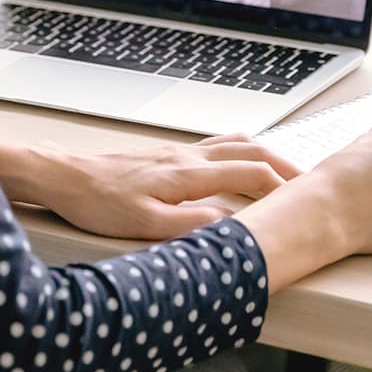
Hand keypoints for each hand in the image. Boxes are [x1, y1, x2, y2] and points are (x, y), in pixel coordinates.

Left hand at [0, 135, 302, 239]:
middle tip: (309, 185)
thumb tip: (231, 228)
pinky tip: (234, 168)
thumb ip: (189, 226)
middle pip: (249, 151)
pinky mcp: (163, 155)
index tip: (306, 202)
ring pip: (232, 143)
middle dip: (284, 167)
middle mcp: (186, 156)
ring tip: (282, 174)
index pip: (250, 174)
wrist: (63, 176)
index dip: (282, 188)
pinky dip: (238, 153)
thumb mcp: (143, 225)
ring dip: (263, 156)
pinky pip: (213, 146)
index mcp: (187, 174)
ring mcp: (175, 152)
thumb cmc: (97, 202)